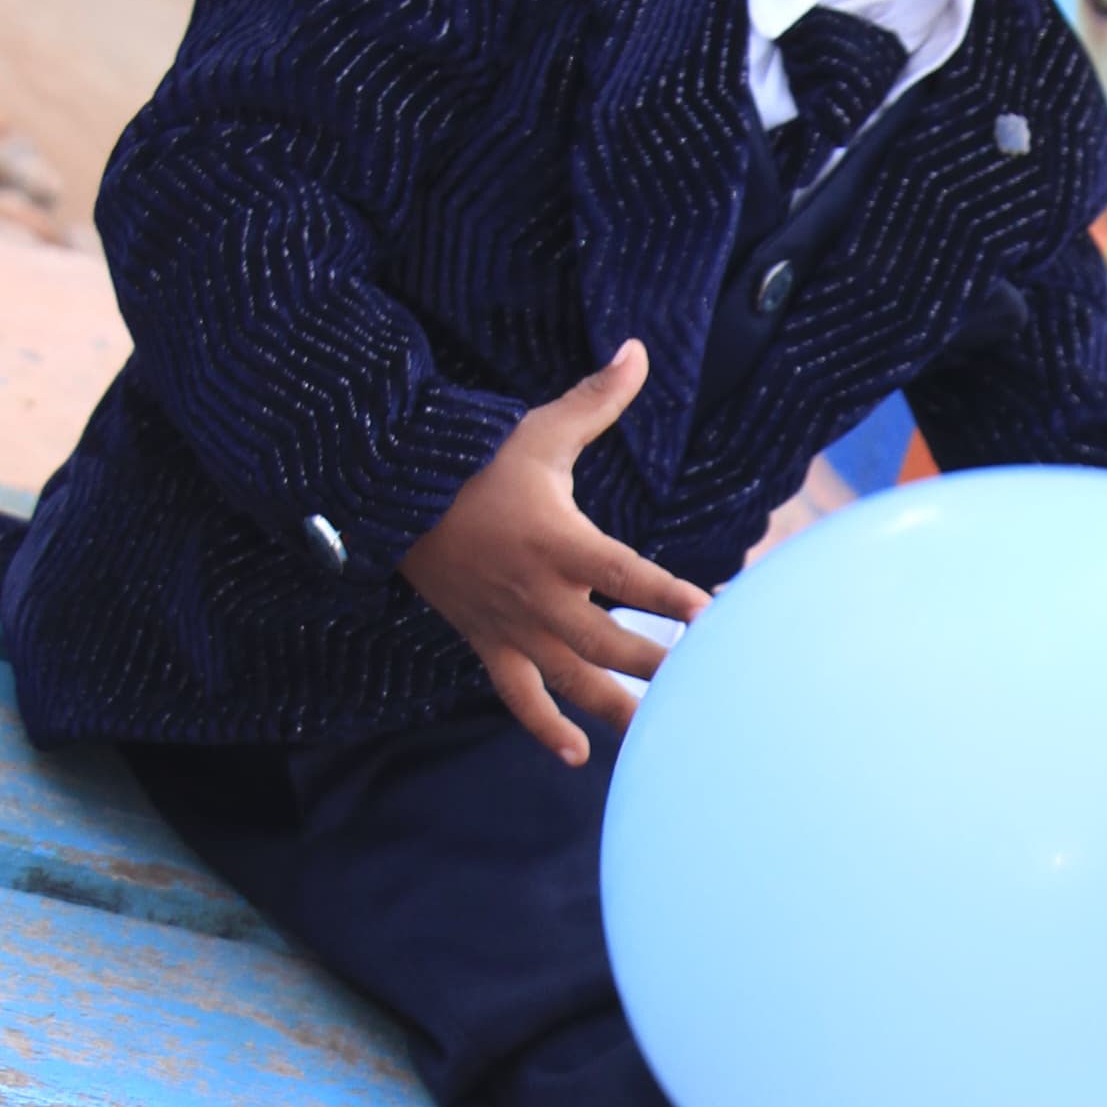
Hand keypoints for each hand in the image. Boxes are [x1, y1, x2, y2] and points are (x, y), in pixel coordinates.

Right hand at [399, 341, 708, 765]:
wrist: (393, 497)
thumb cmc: (476, 461)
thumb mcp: (541, 431)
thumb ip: (597, 400)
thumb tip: (638, 351)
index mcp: (560, 542)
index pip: (627, 576)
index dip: (669, 596)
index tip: (713, 615)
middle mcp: (539, 595)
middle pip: (611, 643)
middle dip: (663, 664)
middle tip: (711, 683)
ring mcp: (513, 626)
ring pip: (574, 681)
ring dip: (620, 708)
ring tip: (665, 731)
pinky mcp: (488, 643)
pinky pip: (518, 697)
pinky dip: (545, 728)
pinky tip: (577, 755)